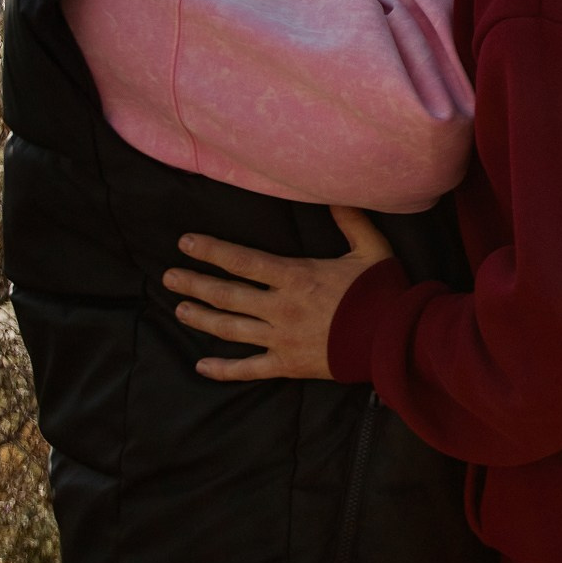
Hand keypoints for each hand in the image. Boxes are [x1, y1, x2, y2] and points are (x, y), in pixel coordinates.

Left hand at [166, 207, 390, 381]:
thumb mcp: (370, 248)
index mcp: (295, 277)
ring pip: (230, 329)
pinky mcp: (287, 364)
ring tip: (180, 310)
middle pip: (227, 295)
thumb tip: (335, 193)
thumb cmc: (381, 291)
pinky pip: (248, 368)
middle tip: (169, 277)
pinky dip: (223, 369)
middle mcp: (280, 308)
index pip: (242, 261)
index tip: (186, 243)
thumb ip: (350, 220)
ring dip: (201, 319)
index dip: (211, 251)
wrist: (392, 338)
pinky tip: (201, 365)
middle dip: (194, 284)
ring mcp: (280, 338)